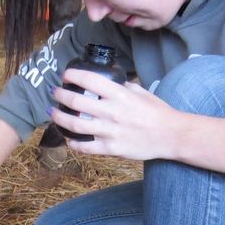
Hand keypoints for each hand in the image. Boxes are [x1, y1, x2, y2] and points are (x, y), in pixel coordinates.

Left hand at [50, 69, 183, 160]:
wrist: (171, 135)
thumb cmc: (158, 112)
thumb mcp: (142, 92)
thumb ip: (124, 87)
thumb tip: (111, 84)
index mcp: (120, 95)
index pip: (90, 80)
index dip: (73, 76)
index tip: (66, 75)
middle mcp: (112, 112)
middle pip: (76, 102)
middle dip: (61, 95)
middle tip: (54, 92)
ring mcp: (110, 131)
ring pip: (75, 125)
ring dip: (59, 118)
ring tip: (53, 113)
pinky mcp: (111, 148)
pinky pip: (86, 147)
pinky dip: (74, 144)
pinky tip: (69, 139)